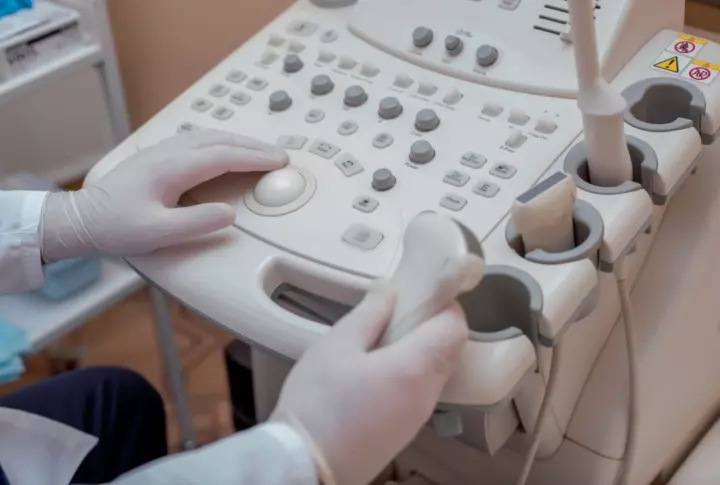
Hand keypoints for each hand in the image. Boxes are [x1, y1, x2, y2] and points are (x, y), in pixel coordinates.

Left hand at [41, 130, 287, 261]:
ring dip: (239, 141)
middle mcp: (168, 153)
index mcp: (171, 169)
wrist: (80, 219)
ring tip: (260, 151)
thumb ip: (196, 223)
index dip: (255, 158)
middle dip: (253, 146)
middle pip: (220, 140)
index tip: (279, 162)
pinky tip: (227, 150)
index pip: (223, 157)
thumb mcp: (157, 233)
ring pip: (209, 136)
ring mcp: (161, 151)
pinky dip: (222, 142)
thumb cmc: (115, 227)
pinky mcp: (156, 156)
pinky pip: (198, 140)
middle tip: (280, 155)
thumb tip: (230, 214)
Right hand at [270, 281, 468, 484]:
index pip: (455, 327)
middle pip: (449, 349)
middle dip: (431, 325)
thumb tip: (389, 289)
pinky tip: (375, 370)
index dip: (444, 304)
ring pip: (435, 370)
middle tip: (397, 312)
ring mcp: (419, 415)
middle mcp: (427, 393)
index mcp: (415, 367)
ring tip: (379, 340)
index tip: (422, 293)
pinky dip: (410, 372)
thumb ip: (369, 313)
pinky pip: (421, 390)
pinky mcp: (406, 430)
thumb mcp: (337, 346)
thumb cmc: (318, 405)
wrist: (307, 467)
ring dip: (419, 349)